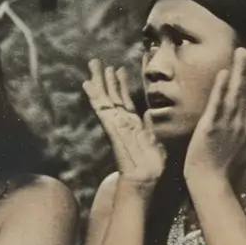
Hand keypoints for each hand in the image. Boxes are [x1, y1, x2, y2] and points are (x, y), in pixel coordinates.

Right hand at [82, 60, 163, 187]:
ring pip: (104, 101)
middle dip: (103, 79)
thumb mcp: (156, 143)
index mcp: (132, 124)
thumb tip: (147, 113)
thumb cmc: (151, 167)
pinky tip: (89, 87)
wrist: (143, 182)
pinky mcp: (111, 131)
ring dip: (97, 84)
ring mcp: (114, 127)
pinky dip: (95, 98)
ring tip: (92, 68)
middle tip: (95, 61)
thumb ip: (151, 129)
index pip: (125, 99)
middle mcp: (121, 123)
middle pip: (110, 97)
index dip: (121, 84)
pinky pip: (103, 111)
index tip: (117, 68)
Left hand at [184, 50, 245, 185]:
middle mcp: (241, 122)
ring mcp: (227, 125)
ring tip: (239, 53)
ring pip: (235, 93)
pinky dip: (221, 89)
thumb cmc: (227, 168)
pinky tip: (223, 73)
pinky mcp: (210, 128)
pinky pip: (217, 105)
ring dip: (238, 72)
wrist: (212, 183)